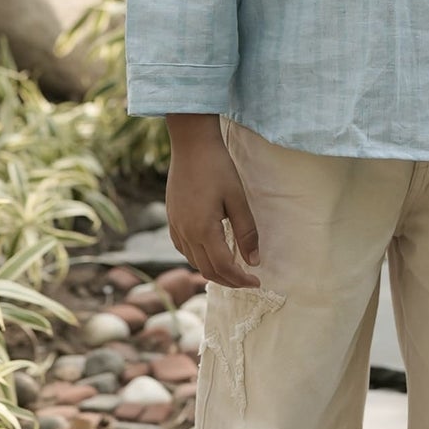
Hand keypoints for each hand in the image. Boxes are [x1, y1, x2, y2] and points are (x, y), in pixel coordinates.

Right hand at [164, 115, 259, 288]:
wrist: (191, 145)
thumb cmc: (217, 168)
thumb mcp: (237, 199)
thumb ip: (246, 232)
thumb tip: (254, 261)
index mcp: (203, 230)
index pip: (224, 267)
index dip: (241, 280)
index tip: (256, 282)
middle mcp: (186, 233)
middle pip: (207, 270)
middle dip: (229, 281)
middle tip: (247, 280)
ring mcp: (176, 226)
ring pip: (194, 262)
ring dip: (213, 270)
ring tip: (232, 269)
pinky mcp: (172, 219)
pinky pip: (184, 249)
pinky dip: (199, 258)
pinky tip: (211, 252)